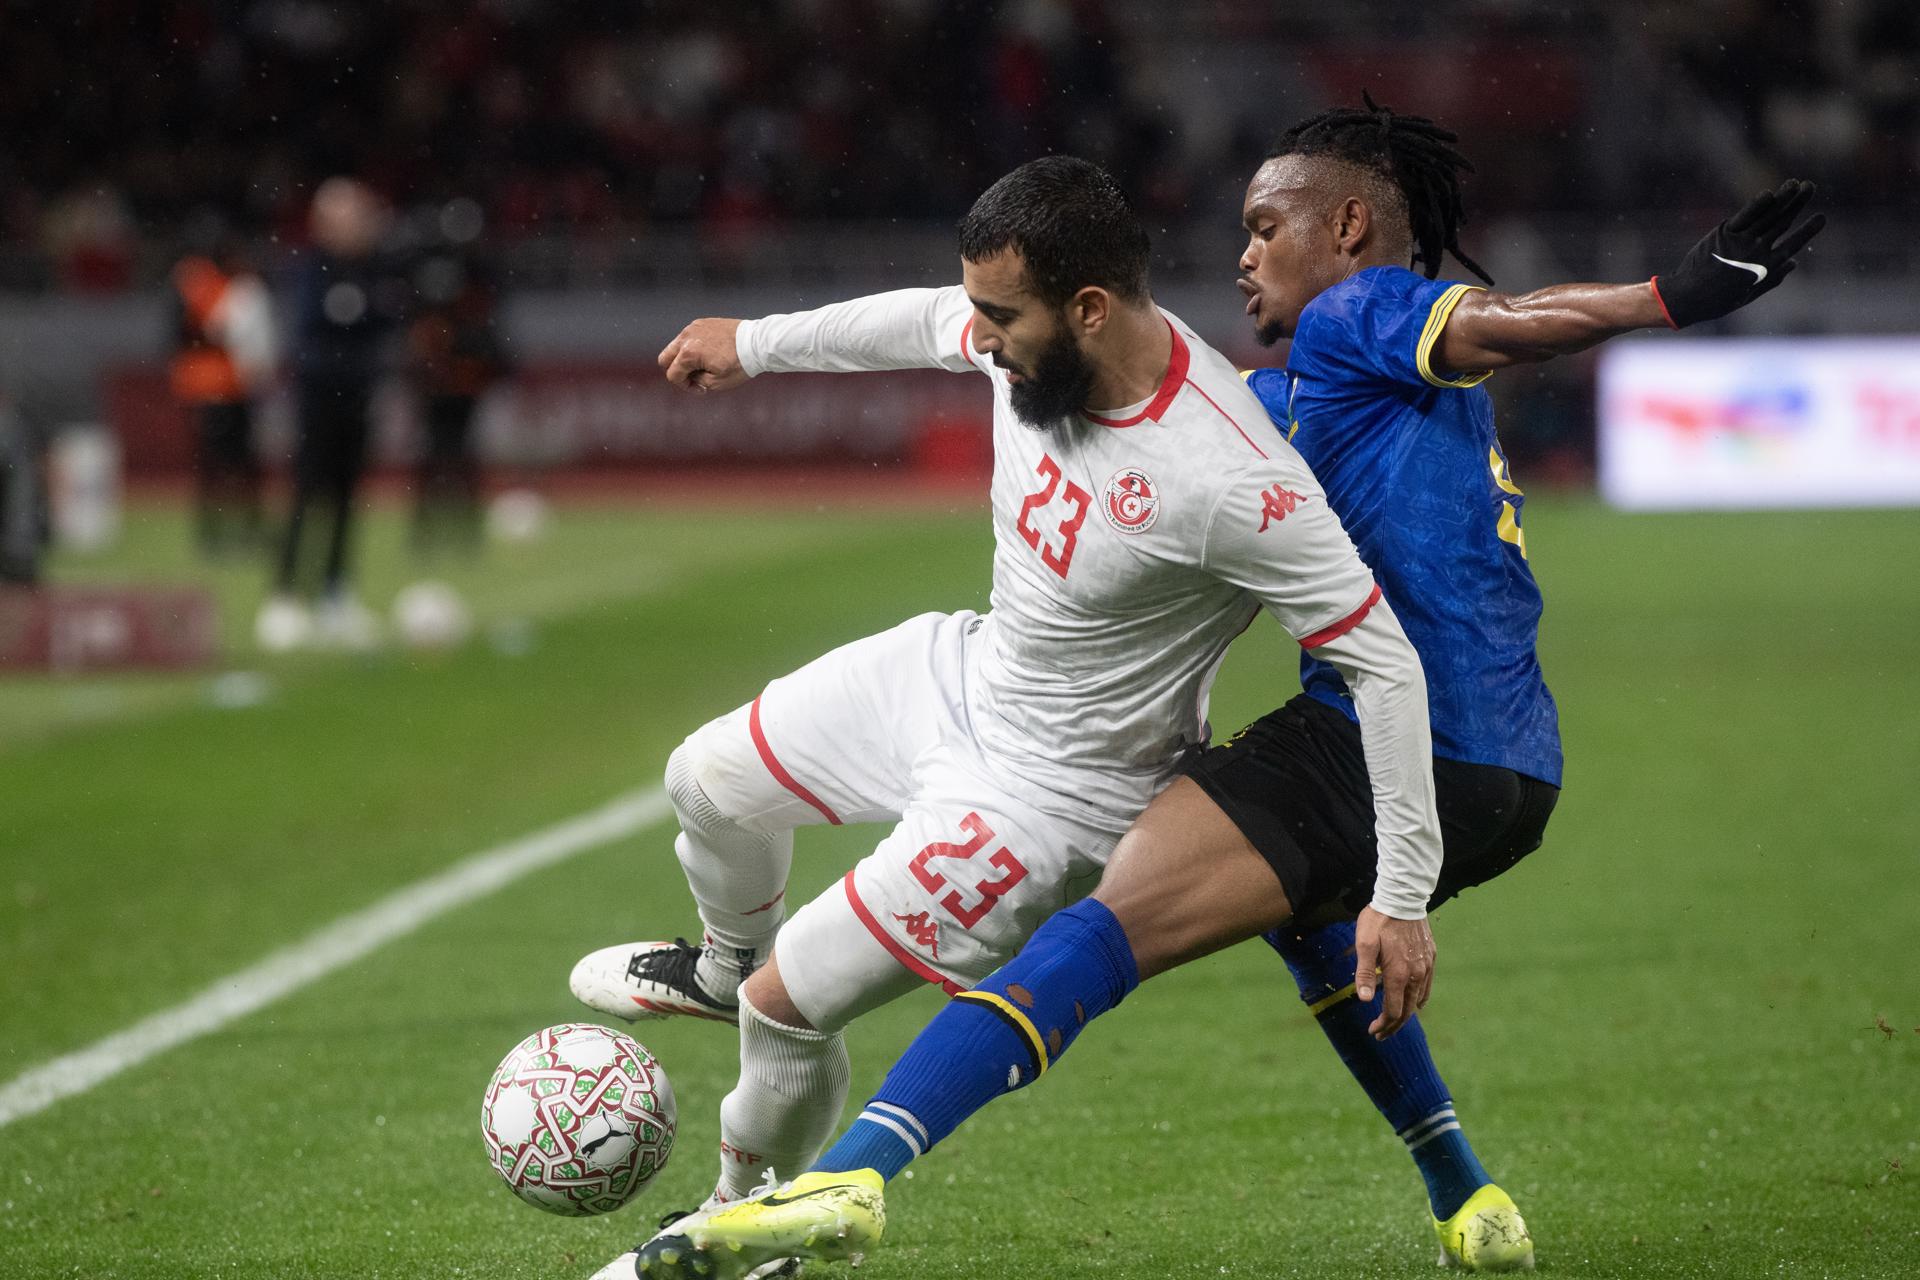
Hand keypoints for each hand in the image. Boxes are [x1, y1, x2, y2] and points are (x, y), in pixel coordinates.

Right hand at [657, 318, 748, 391]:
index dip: (685, 386)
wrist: (757, 343)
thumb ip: (696, 380)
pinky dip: (693, 347)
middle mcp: (686, 337)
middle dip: (677, 371)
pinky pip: (689, 337)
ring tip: (704, 365)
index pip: (673, 374)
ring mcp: (693, 327)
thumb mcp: (716, 383)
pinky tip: (710, 353)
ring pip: (676, 346)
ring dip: (684, 358)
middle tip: (694, 377)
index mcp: (688, 353)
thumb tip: (690, 375)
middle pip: (665, 358)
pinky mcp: (702, 322)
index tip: (701, 389)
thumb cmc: (739, 364)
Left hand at [1354, 906, 1434, 1039]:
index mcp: (1398, 974)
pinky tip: (1413, 1001)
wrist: (1403, 898)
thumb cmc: (1379, 920)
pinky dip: (1418, 999)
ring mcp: (1426, 966)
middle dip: (1393, 1025)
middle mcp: (1416, 974)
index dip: (1383, 1025)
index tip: (1372, 1031)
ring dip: (1406, 1013)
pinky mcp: (1431, 958)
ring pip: (1419, 1000)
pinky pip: (1427, 986)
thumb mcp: (1364, 944)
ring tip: (1392, 1020)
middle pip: (1407, 1011)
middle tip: (1380, 1034)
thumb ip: (1363, 973)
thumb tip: (1363, 1000)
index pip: (1393, 1011)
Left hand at [1654, 179, 1825, 328]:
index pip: (1793, 244)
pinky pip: (1744, 215)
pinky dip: (1757, 204)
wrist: (1688, 297)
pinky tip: (1769, 193)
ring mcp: (1740, 240)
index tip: (1822, 218)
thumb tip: (1794, 263)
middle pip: (1782, 222)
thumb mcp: (1749, 294)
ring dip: (1783, 197)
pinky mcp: (1723, 233)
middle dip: (1797, 203)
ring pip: (1767, 215)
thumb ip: (1773, 279)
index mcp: (1766, 267)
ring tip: (1796, 183)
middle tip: (1810, 186)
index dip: (1808, 230)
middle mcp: (1757, 251)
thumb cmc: (1717, 300)